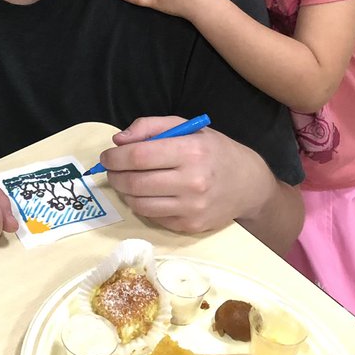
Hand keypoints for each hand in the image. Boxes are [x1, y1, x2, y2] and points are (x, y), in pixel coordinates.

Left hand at [98, 116, 269, 234]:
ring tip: (126, 181)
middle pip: (135, 182)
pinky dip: (142, 205)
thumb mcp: (187, 128)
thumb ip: (150, 127)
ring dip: (125, 192)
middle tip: (111, 170)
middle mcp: (192, 182)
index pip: (139, 156)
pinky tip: (147, 194)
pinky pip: (153, 217)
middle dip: (114, 176)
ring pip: (140, 203)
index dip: (115, 157)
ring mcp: (192, 208)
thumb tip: (119, 140)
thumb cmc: (214, 151)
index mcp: (191, 151)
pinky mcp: (190, 227)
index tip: (107, 156)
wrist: (248, 185)